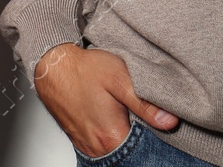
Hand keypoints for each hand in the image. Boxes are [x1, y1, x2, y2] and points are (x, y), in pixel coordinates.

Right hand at [33, 43, 178, 157]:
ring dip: (127, 140)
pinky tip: (116, 122)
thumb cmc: (84, 70)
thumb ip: (145, 103)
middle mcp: (98, 147)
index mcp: (112, 136)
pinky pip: (103, 149)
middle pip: (131, 154)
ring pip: (117, 153)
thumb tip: (169, 121)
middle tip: (146, 119)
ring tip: (131, 118)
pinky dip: (113, 139)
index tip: (160, 124)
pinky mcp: (81, 141)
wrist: (53, 66)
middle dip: (142, 140)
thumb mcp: (120, 79)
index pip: (145, 152)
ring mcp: (88, 146)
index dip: (156, 138)